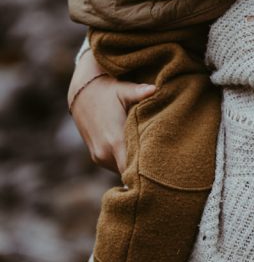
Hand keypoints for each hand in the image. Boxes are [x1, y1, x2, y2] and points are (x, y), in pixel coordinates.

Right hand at [68, 48, 155, 173]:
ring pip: (122, 170)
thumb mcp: (123, 90)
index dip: (147, 170)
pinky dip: (125, 162)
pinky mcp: (96, 157)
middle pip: (129, 173)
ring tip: (151, 156)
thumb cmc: (107, 91)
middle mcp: (105, 153)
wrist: (82, 93)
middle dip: (143, 170)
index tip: (163, 166)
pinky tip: (136, 152)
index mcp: (115, 141)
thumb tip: (155, 89)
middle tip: (163, 164)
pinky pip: (115, 166)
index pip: (133, 168)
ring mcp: (99, 157)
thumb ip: (140, 93)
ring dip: (133, 165)